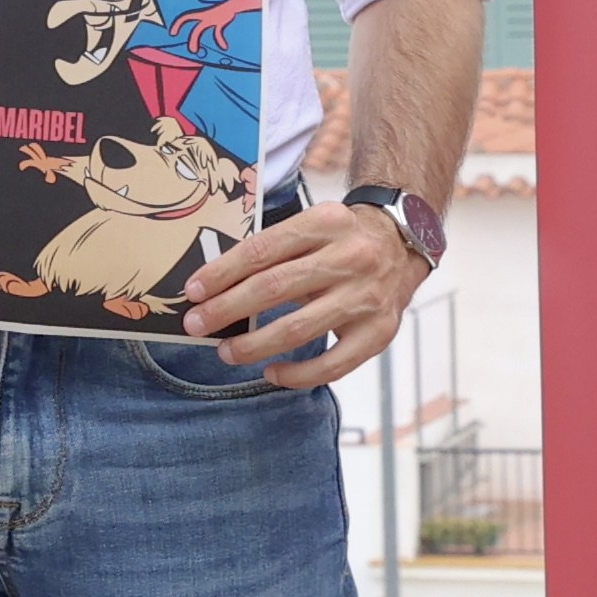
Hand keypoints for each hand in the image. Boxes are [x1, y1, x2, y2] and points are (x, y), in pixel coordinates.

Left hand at [181, 198, 430, 382]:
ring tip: (226, 352)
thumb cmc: (341, 238)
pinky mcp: (380, 332)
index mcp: (326, 222)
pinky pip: (333, 364)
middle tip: (196, 324)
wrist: (403, 242)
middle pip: (274, 288)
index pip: (262, 250)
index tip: (192, 291)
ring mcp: (367, 297)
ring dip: (254, 345)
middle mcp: (351, 257)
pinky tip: (272, 372)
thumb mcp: (311, 226)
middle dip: (226, 310)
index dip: (222, 273)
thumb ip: (272, 251)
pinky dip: (298, 374)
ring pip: (299, 329)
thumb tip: (214, 287)